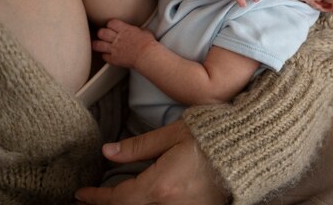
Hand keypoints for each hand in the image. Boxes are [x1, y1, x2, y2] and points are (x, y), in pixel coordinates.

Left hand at [75, 120, 228, 204]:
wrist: (250, 148)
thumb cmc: (213, 135)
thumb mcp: (173, 134)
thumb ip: (139, 147)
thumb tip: (109, 152)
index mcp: (160, 186)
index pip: (118, 198)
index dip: (96, 197)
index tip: (82, 194)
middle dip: (111, 204)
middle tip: (95, 198)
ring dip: (131, 204)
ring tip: (119, 196)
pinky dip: (151, 204)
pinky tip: (146, 196)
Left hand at [92, 19, 155, 67]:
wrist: (147, 56)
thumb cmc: (148, 44)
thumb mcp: (144, 31)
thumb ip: (136, 30)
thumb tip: (136, 30)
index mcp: (124, 29)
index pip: (111, 23)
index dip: (111, 25)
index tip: (113, 27)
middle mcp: (117, 38)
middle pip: (101, 32)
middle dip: (102, 33)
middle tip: (105, 36)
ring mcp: (114, 49)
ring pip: (97, 45)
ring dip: (98, 44)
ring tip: (100, 45)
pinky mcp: (114, 59)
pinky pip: (104, 57)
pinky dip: (106, 56)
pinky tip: (109, 56)